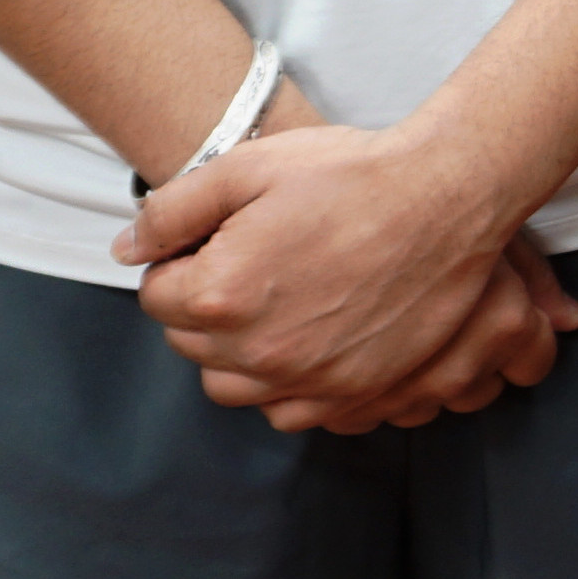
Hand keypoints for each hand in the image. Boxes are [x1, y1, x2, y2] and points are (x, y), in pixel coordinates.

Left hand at [121, 119, 569, 432]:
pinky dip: (282, 384)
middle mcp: (260, 348)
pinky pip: (288, 411)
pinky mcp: (354, 389)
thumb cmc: (353, 174)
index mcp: (223, 292)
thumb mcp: (247, 167)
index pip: (155, 298)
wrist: (448, 198)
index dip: (177, 264)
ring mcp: (310, 376)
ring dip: (234, 352)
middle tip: (243, 266)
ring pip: (231, 387)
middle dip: (200, 308)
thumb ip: (173, 211)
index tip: (210, 244)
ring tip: (269, 306)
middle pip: (189, 345)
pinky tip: (303, 340)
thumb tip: (128, 249)